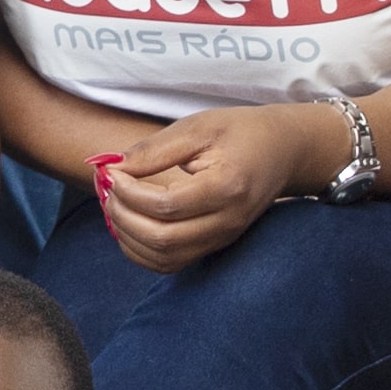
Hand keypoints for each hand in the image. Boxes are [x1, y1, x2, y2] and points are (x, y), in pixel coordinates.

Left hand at [86, 104, 332, 273]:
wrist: (283, 151)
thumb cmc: (241, 132)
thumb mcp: (199, 127)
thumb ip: (156, 150)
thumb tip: (115, 168)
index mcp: (226, 188)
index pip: (167, 206)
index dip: (130, 193)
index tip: (112, 172)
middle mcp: (227, 221)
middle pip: (163, 239)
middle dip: (123, 217)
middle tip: (107, 190)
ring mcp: (223, 238)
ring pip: (164, 258)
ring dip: (128, 237)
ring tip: (114, 205)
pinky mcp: (216, 244)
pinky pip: (172, 263)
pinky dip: (142, 251)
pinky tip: (128, 225)